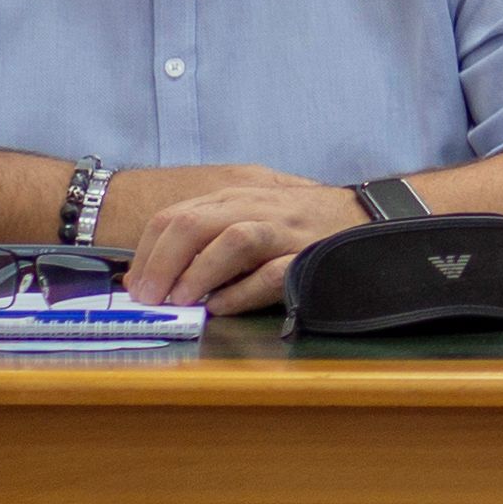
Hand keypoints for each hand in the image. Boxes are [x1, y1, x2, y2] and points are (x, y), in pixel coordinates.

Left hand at [122, 170, 365, 309]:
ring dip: (198, 273)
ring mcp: (285, 229)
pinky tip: (223, 308)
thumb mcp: (248, 216)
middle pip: (193, 223)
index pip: (174, 214)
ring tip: (181, 302)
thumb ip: (206, 238)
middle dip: (162, 263)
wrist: (368, 215)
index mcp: (234, 196)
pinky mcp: (310, 255)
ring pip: (232, 240)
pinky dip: (242, 293)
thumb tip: (151, 277)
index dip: (147, 252)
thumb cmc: (300, 224)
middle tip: (148, 299)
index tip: (134, 285)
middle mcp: (256, 205)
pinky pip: (272, 274)